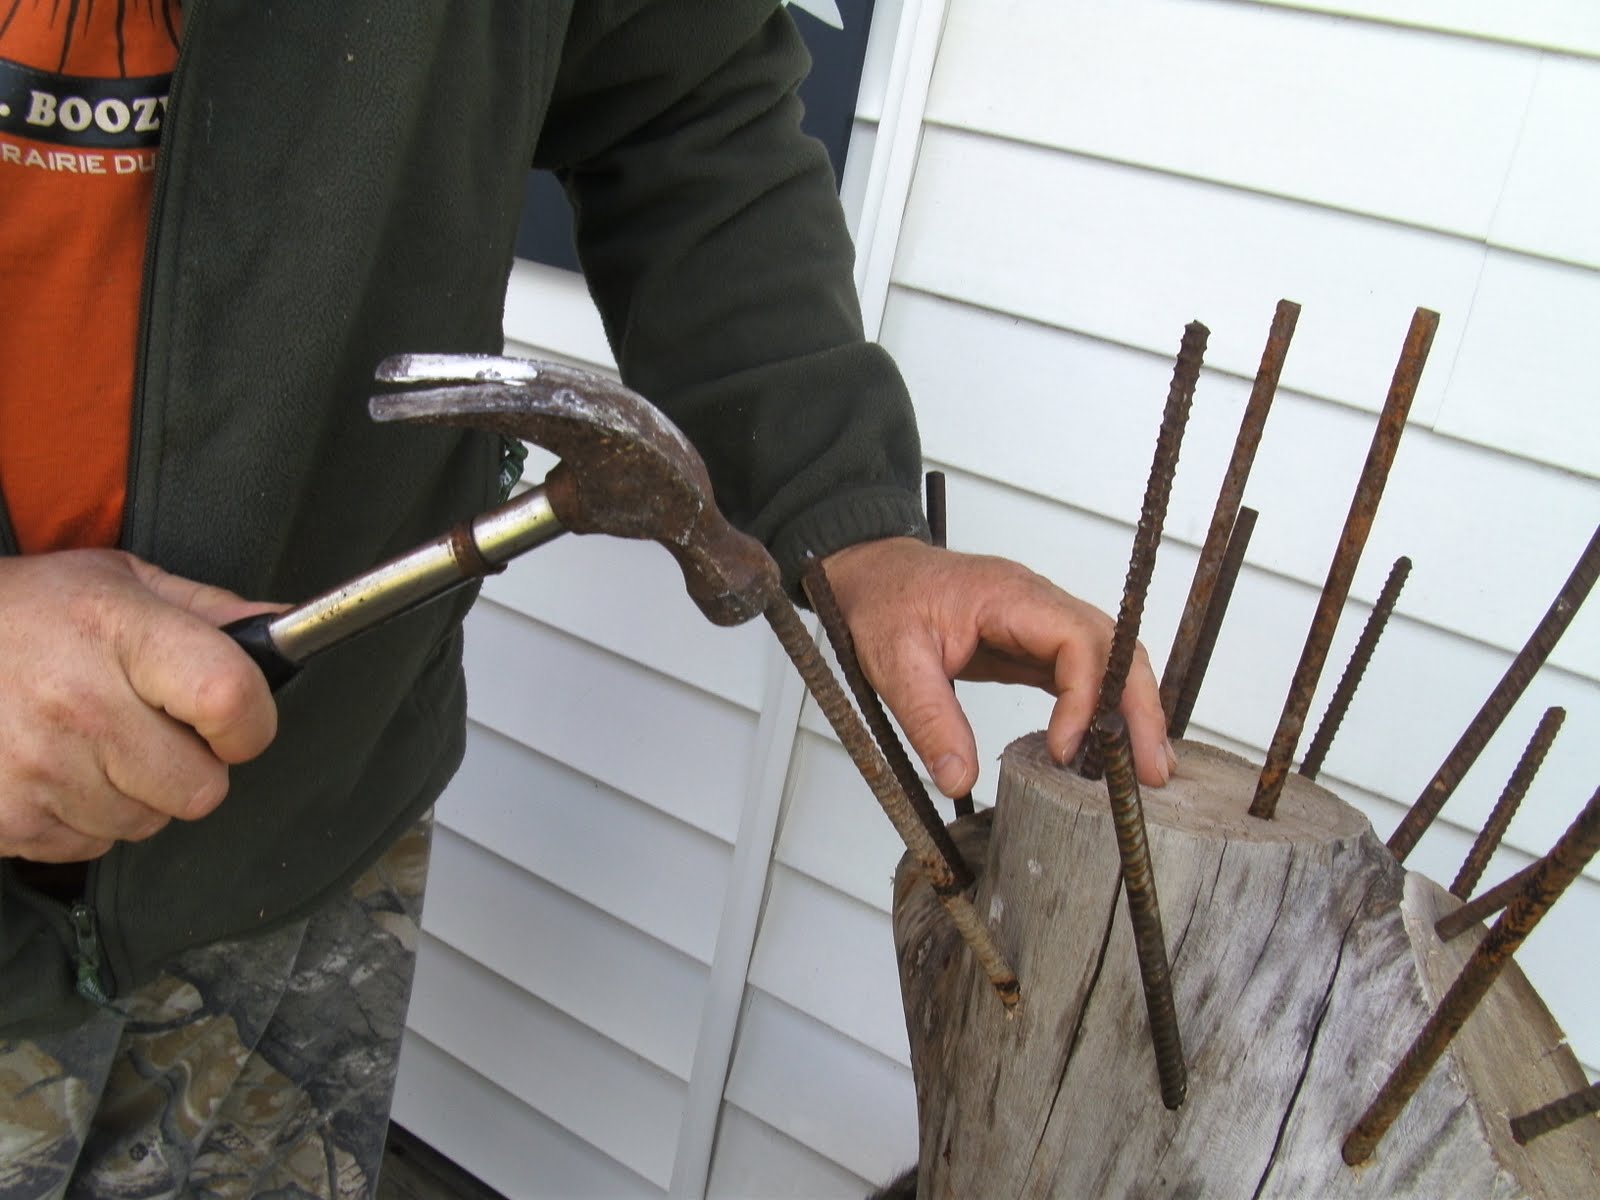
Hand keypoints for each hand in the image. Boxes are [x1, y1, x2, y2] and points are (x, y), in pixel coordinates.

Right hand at [0, 550, 279, 862]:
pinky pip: (92, 845)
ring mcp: (38, 769)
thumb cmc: (32, 613)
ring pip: (148, 823)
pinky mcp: (8, 821)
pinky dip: (85, 817)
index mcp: (117, 632)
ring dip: (136, 794)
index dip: (250, 721)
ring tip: (93, 743)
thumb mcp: (122, 583)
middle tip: (154, 730)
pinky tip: (58, 768)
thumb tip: (285, 631)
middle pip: (200, 788)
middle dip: (193, 765)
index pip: (227, 698)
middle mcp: (76, 704)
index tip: (237, 719)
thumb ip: (211, 611)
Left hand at [820, 538, 1171, 795]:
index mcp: (1010, 597)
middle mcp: (1038, 604)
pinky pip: (1086, 671)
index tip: (1066, 750)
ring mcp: (1041, 622)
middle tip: (1152, 770)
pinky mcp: (1034, 644)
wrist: (871, 575)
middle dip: (1140, 708)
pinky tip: (1111, 746)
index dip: (1085, 698)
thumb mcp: (893, 663)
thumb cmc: (882, 602)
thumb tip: (959, 779)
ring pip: (1111, 658)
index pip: (1079, 641)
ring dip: (1132, 710)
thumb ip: (928, 720)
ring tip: (1146, 768)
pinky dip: (1105, 707)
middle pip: (1116, 647)